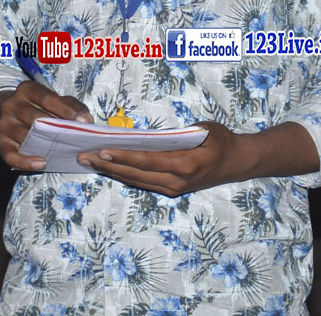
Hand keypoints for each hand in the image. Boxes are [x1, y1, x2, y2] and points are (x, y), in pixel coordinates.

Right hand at [0, 81, 91, 170]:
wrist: (8, 113)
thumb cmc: (38, 107)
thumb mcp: (54, 100)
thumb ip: (72, 106)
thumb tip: (86, 120)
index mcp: (27, 90)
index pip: (46, 97)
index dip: (65, 109)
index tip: (82, 121)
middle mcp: (12, 104)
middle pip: (34, 117)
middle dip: (56, 128)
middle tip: (75, 139)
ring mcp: (4, 124)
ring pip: (24, 136)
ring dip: (43, 145)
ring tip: (62, 152)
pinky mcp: (0, 142)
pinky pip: (10, 155)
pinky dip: (25, 161)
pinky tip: (42, 163)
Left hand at [77, 121, 249, 196]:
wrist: (238, 162)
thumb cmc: (221, 140)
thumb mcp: (202, 129)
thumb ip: (175, 135)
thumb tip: (145, 136)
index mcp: (186, 165)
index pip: (147, 160)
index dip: (122, 156)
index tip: (101, 150)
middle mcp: (176, 182)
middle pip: (135, 174)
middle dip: (107, 165)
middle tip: (83, 156)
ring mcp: (173, 189)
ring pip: (135, 181)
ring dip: (111, 171)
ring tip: (89, 161)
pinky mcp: (171, 190)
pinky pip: (142, 182)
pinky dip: (124, 174)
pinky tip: (108, 166)